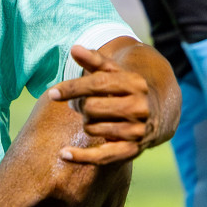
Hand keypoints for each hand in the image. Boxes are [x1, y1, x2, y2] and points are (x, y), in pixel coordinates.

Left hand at [46, 44, 161, 164]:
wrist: (155, 113)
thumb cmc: (124, 89)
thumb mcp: (113, 72)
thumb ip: (94, 60)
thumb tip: (74, 48)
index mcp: (134, 83)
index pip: (97, 84)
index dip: (72, 88)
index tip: (52, 93)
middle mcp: (139, 107)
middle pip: (92, 107)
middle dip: (81, 106)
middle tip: (83, 105)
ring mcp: (137, 130)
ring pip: (93, 127)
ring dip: (87, 123)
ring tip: (95, 118)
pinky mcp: (132, 149)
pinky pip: (103, 156)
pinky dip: (82, 157)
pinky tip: (63, 154)